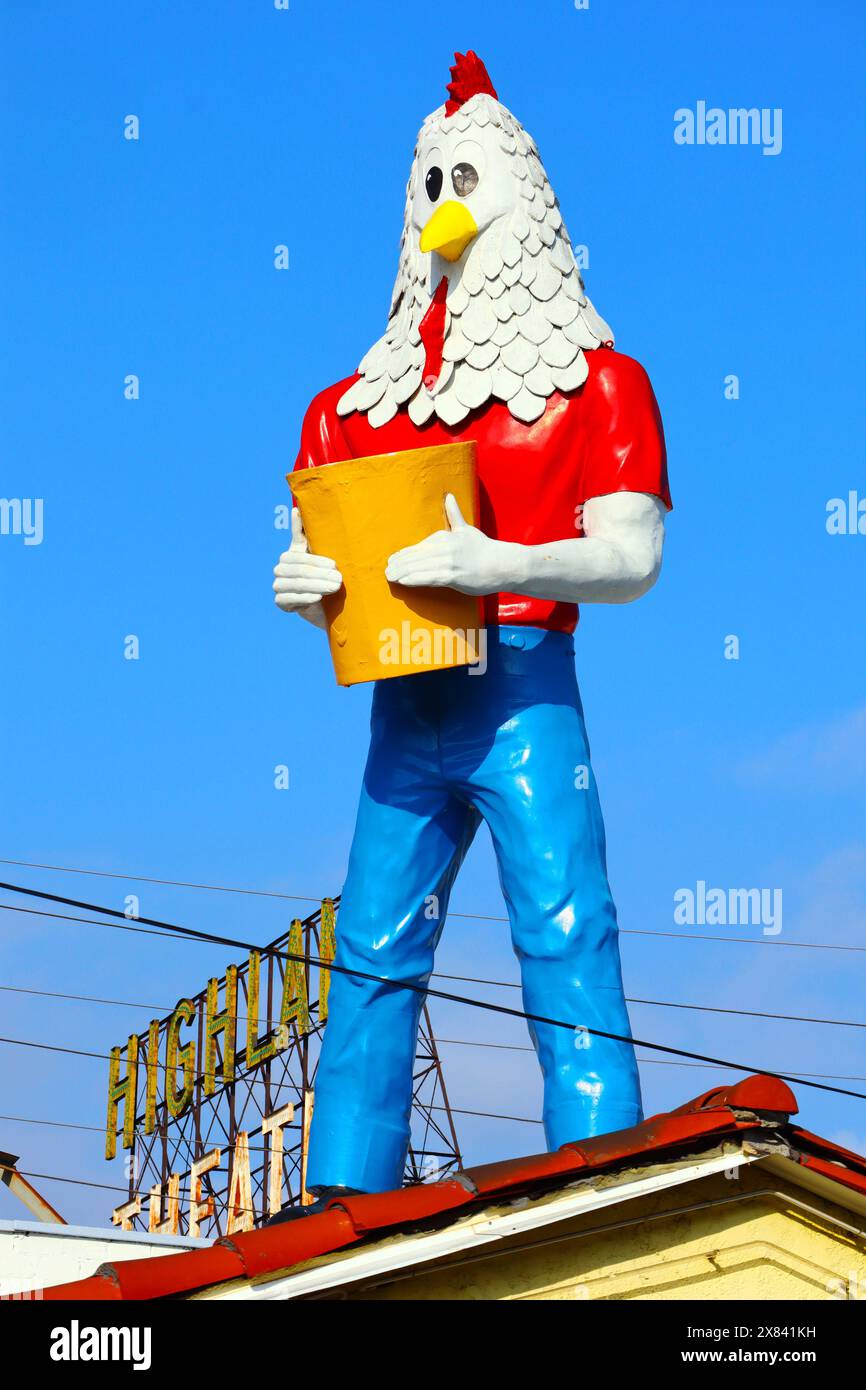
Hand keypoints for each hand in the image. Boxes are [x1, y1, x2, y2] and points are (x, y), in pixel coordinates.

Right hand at [273, 508, 341, 613]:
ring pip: (296, 582)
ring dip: (316, 585)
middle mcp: (281, 568)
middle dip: (320, 572)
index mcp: (291, 554)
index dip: (315, 556)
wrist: (327, 609)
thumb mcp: (323, 557)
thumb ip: (309, 535)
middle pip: (299, 567)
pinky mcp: (280, 602)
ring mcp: (278, 585)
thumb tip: (296, 508)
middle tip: (339, 577)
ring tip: (334, 587)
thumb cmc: (327, 578)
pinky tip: (318, 597)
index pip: (300, 549)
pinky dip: (305, 598)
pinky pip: (290, 598)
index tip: (332, 562)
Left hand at [385, 494, 510, 596]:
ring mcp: (448, 562)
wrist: (503, 564)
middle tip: (386, 570)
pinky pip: (429, 577)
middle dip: (399, 563)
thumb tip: (448, 496)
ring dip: (402, 572)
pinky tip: (404, 581)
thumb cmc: (484, 548)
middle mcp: (444, 547)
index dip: (404, 554)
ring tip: (390, 576)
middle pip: (416, 556)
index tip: (393, 559)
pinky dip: (414, 578)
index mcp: (445, 537)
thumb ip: (454, 515)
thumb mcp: (467, 529)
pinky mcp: (453, 576)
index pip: (419, 546)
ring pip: (419, 567)